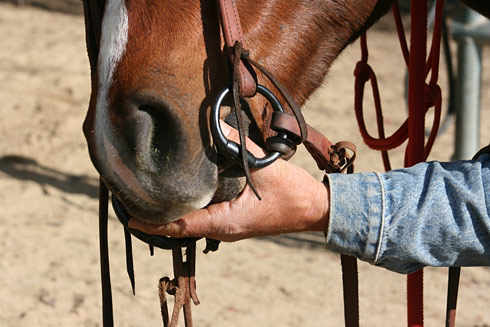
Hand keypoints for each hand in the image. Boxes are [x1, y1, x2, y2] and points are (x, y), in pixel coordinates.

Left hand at [128, 122, 329, 241]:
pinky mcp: (236, 222)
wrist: (315, 210)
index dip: (154, 224)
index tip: (130, 220)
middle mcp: (224, 230)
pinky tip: (185, 197)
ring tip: (154, 198)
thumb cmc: (292, 194)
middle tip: (135, 202)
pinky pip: (206, 221)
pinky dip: (190, 212)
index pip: (181, 227)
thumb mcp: (264, 168)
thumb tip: (216, 124)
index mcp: (226, 223)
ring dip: (173, 215)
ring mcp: (230, 229)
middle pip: (182, 228)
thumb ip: (238, 146)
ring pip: (193, 225)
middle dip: (158, 219)